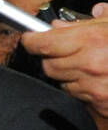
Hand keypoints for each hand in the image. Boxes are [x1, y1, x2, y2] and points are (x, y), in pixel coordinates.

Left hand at [20, 2, 107, 116]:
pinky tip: (101, 80)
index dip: (32, 40)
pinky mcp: (101, 105)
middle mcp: (89, 65)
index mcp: (91, 40)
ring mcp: (95, 88)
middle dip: (51, 58)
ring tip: (91, 66)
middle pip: (48, 65)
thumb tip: (57, 26)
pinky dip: (84, 89)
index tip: (30, 38)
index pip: (41, 43)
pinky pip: (79, 97)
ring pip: (62, 82)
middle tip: (64, 52)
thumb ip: (84, 23)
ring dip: (69, 75)